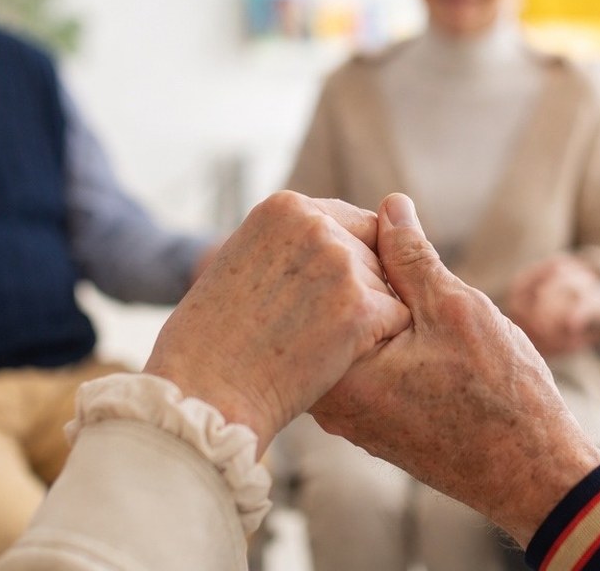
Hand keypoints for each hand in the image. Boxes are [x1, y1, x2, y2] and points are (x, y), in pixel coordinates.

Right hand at [143, 192, 409, 453]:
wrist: (204, 391)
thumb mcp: (241, 262)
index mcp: (286, 208)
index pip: (353, 223)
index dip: (346, 264)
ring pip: (387, 290)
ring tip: (311, 347)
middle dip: (357, 292)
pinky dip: (374, 345)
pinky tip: (331, 360)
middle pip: (373, 256)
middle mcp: (317, 226)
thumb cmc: (210, 340)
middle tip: (313, 329)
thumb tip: (334, 243)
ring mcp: (342, 265)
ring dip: (364, 321)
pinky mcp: (361, 309)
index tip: (323, 296)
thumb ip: (290, 245)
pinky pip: (395, 321)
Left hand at [313, 194, 599, 545]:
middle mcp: (328, 397)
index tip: (400, 240)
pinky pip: (366, 359)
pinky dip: (391, 337)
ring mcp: (345, 411)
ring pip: (352, 331)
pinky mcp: (368, 418)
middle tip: (419, 273)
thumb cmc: (499, 398)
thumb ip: (411, 256)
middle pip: (332, 305)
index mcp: (337, 369)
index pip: (326, 275)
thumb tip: (388, 206)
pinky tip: (431, 340)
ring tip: (431, 309)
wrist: (531, 473)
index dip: (367, 242)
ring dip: (385, 306)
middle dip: (371, 275)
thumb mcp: (455, 309)